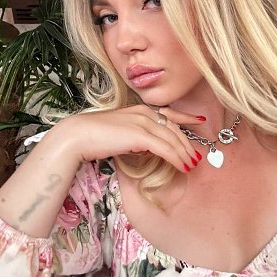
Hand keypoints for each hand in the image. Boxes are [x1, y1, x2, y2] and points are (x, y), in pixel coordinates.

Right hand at [61, 105, 203, 172]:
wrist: (78, 135)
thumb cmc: (93, 136)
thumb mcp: (120, 132)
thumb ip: (134, 136)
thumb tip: (144, 147)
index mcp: (140, 109)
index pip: (169, 113)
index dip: (186, 117)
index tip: (199, 120)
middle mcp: (145, 113)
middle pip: (174, 128)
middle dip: (188, 143)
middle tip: (197, 156)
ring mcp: (143, 123)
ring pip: (173, 139)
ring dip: (185, 153)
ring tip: (192, 165)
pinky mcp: (141, 135)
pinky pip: (166, 148)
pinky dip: (177, 158)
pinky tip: (183, 167)